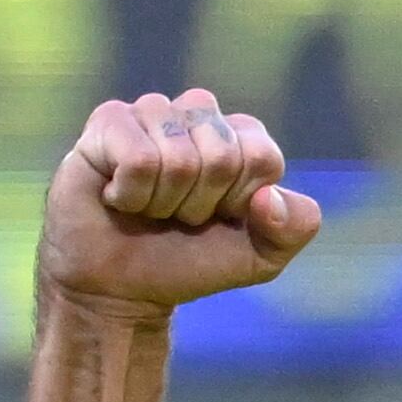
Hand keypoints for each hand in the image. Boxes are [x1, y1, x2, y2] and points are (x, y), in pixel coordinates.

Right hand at [40, 89, 322, 316]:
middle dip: (198, 205)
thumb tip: (269, 198)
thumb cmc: (188, 263)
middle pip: (223, 156)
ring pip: (179, 158)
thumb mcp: (259, 258)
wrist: (121, 290)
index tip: (216, 217)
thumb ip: (293, 229)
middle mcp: (198, 113)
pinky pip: (138, 158)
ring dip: (162, 202)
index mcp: (241, 136)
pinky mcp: (109, 121)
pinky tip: (118, 197)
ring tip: (146, 208)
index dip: (238, 202)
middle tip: (175, 216)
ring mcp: (153, 112)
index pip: (262, 157)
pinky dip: (130, 194)